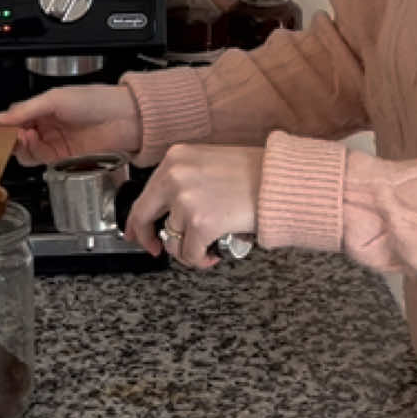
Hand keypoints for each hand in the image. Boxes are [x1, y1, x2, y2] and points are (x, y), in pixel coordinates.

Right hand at [0, 84, 140, 166]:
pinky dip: (32, 152)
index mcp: (47, 106)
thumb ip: (27, 110)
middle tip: (8, 134)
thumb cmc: (97, 101)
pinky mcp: (64, 158)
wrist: (124, 120)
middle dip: (10, 136)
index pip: (18, 117)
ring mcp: (57, 141)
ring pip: (27, 150)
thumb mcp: (56, 98)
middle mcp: (50, 124)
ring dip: (20, 145)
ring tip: (23, 136)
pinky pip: (40, 159)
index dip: (7, 123)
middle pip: (19, 136)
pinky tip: (33, 142)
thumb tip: (2, 118)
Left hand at [124, 144, 262, 270]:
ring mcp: (186, 200)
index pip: (145, 192)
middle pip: (143, 215)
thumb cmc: (255, 173)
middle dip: (147, 238)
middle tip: (155, 249)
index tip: (136, 230)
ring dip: (187, 250)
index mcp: (176, 158)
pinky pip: (189, 253)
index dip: (138, 217)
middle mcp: (175, 176)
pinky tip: (213, 253)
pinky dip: (200, 259)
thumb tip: (170, 209)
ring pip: (171, 240)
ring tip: (205, 247)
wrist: (280, 181)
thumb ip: (185, 180)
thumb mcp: (209, 163)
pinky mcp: (201, 223)